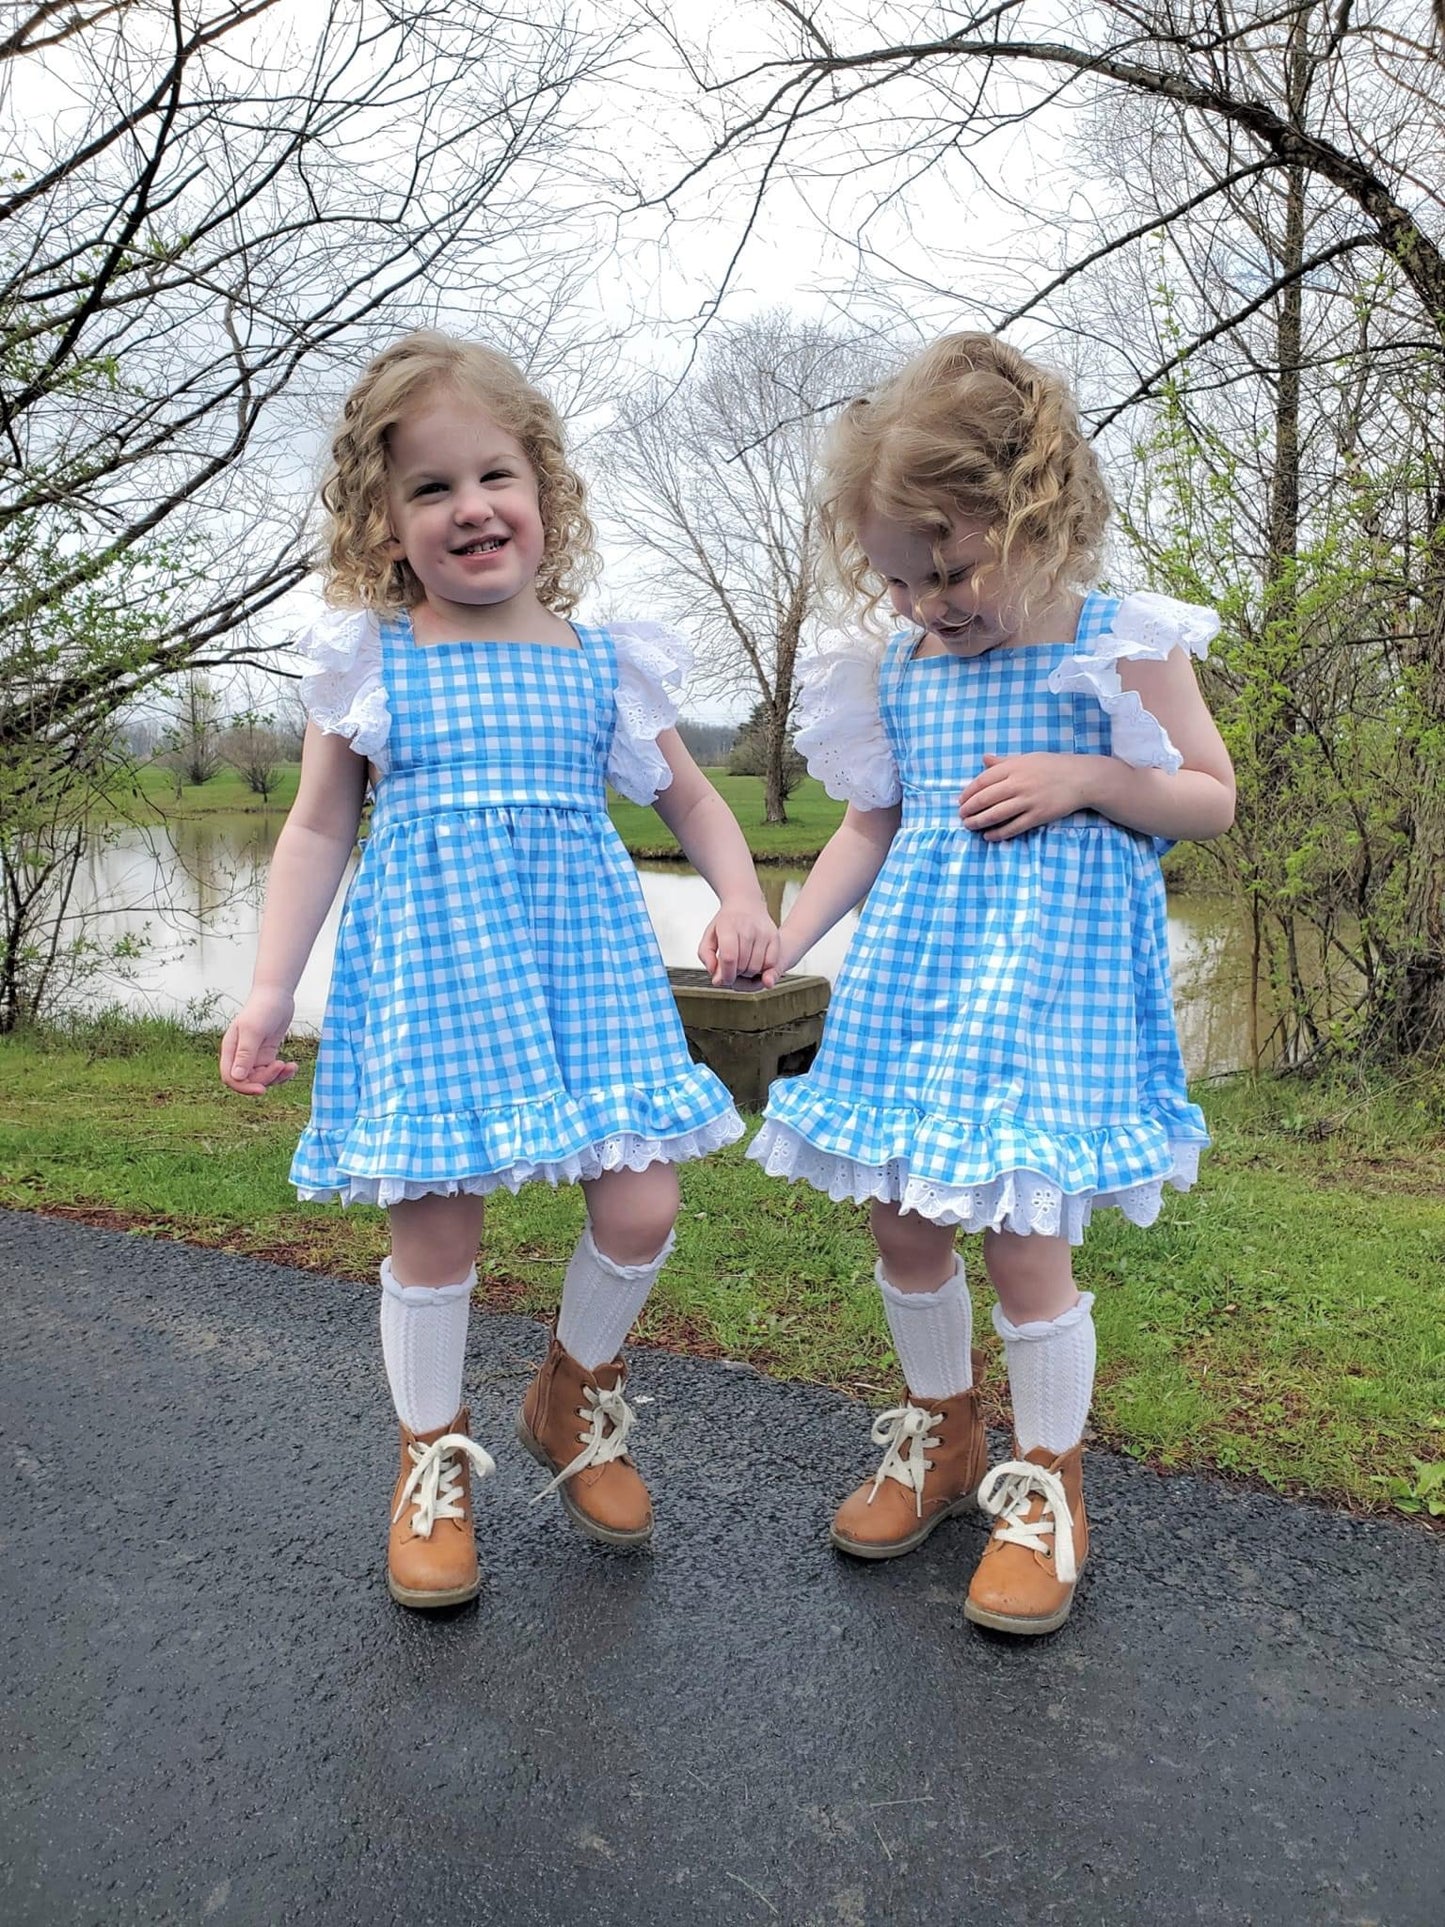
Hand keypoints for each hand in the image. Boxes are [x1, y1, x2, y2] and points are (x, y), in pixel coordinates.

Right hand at [220, 987, 298, 1094]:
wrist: (276, 995)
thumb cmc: (262, 1008)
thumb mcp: (253, 1031)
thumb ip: (245, 1054)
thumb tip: (236, 1077)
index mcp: (231, 1049)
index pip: (230, 1078)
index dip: (244, 1088)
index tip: (262, 1089)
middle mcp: (240, 1055)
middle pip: (248, 1080)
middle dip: (265, 1079)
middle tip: (280, 1066)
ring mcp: (254, 1055)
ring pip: (261, 1078)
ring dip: (277, 1077)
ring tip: (290, 1066)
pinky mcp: (267, 1054)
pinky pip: (272, 1071)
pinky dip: (283, 1073)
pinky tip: (293, 1066)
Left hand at [699, 899, 780, 987]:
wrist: (746, 902)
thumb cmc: (726, 922)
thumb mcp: (709, 936)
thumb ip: (706, 957)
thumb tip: (716, 978)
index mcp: (728, 926)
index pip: (729, 958)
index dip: (726, 974)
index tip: (723, 979)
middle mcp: (747, 927)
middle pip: (742, 965)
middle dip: (735, 974)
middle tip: (732, 970)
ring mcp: (763, 932)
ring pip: (756, 966)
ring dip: (747, 973)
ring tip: (742, 965)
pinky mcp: (775, 936)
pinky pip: (770, 963)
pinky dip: (762, 969)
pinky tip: (754, 962)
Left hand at [958, 752, 1094, 839]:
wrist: (1081, 778)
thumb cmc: (1052, 766)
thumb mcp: (1027, 758)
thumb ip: (1004, 762)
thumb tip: (984, 759)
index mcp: (1014, 767)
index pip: (983, 781)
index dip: (968, 793)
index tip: (961, 801)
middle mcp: (1019, 783)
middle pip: (985, 799)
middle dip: (969, 809)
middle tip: (961, 816)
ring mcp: (1028, 800)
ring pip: (996, 814)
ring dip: (979, 822)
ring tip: (970, 826)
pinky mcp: (1038, 816)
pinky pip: (1013, 827)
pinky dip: (998, 833)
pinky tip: (989, 836)